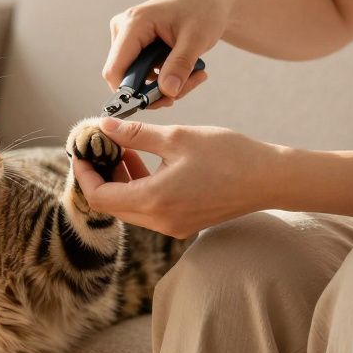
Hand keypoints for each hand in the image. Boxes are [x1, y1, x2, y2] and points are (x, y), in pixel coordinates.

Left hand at [73, 118, 283, 237]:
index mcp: (154, 200)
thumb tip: (104, 126)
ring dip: (121, 180)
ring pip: (130, 208)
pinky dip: (139, 187)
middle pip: (112, 205)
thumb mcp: (177, 137)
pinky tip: (145, 161)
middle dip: (101, 175)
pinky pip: (149, 209)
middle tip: (100, 145)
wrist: (270, 178)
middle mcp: (160, 221)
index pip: (100, 196)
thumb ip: (135, 134)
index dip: (85, 174)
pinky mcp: (184, 223)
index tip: (82, 150)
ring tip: (122, 148)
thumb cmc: (228, 154)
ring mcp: (173, 226)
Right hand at [103, 0, 236, 106]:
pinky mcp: (135, 44)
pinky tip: (185, 71)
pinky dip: (163, 78)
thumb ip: (180, 65)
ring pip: (136, 79)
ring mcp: (128, 37)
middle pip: (126, 77)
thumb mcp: (196, 39)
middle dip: (155, 90)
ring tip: (192, 76)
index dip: (130, 93)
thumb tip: (167, 92)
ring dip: (163, 86)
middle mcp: (124, 29)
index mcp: (134, 23)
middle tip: (184, 89)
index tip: (158, 102)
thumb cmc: (204, 11)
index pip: (115, 70)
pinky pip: (142, 73)